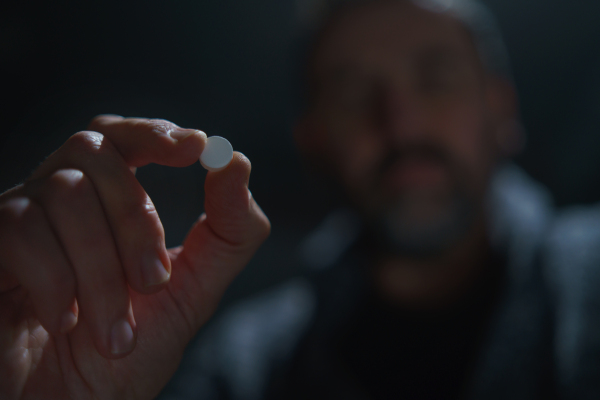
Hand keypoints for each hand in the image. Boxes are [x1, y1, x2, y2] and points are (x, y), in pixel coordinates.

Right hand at [0, 116, 270, 398]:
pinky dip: (59, 284)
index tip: (197, 147)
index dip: (154, 132)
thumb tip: (239, 161)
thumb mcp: (193, 291)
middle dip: (137, 220)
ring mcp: (16, 220)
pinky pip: (21, 230)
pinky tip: (67, 323)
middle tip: (154, 284)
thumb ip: (227, 232)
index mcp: (106, 203)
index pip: (122, 137)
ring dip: (103, 269)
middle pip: (95, 152)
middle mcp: (58, 199)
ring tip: (115, 331)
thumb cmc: (128, 352)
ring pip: (64, 192)